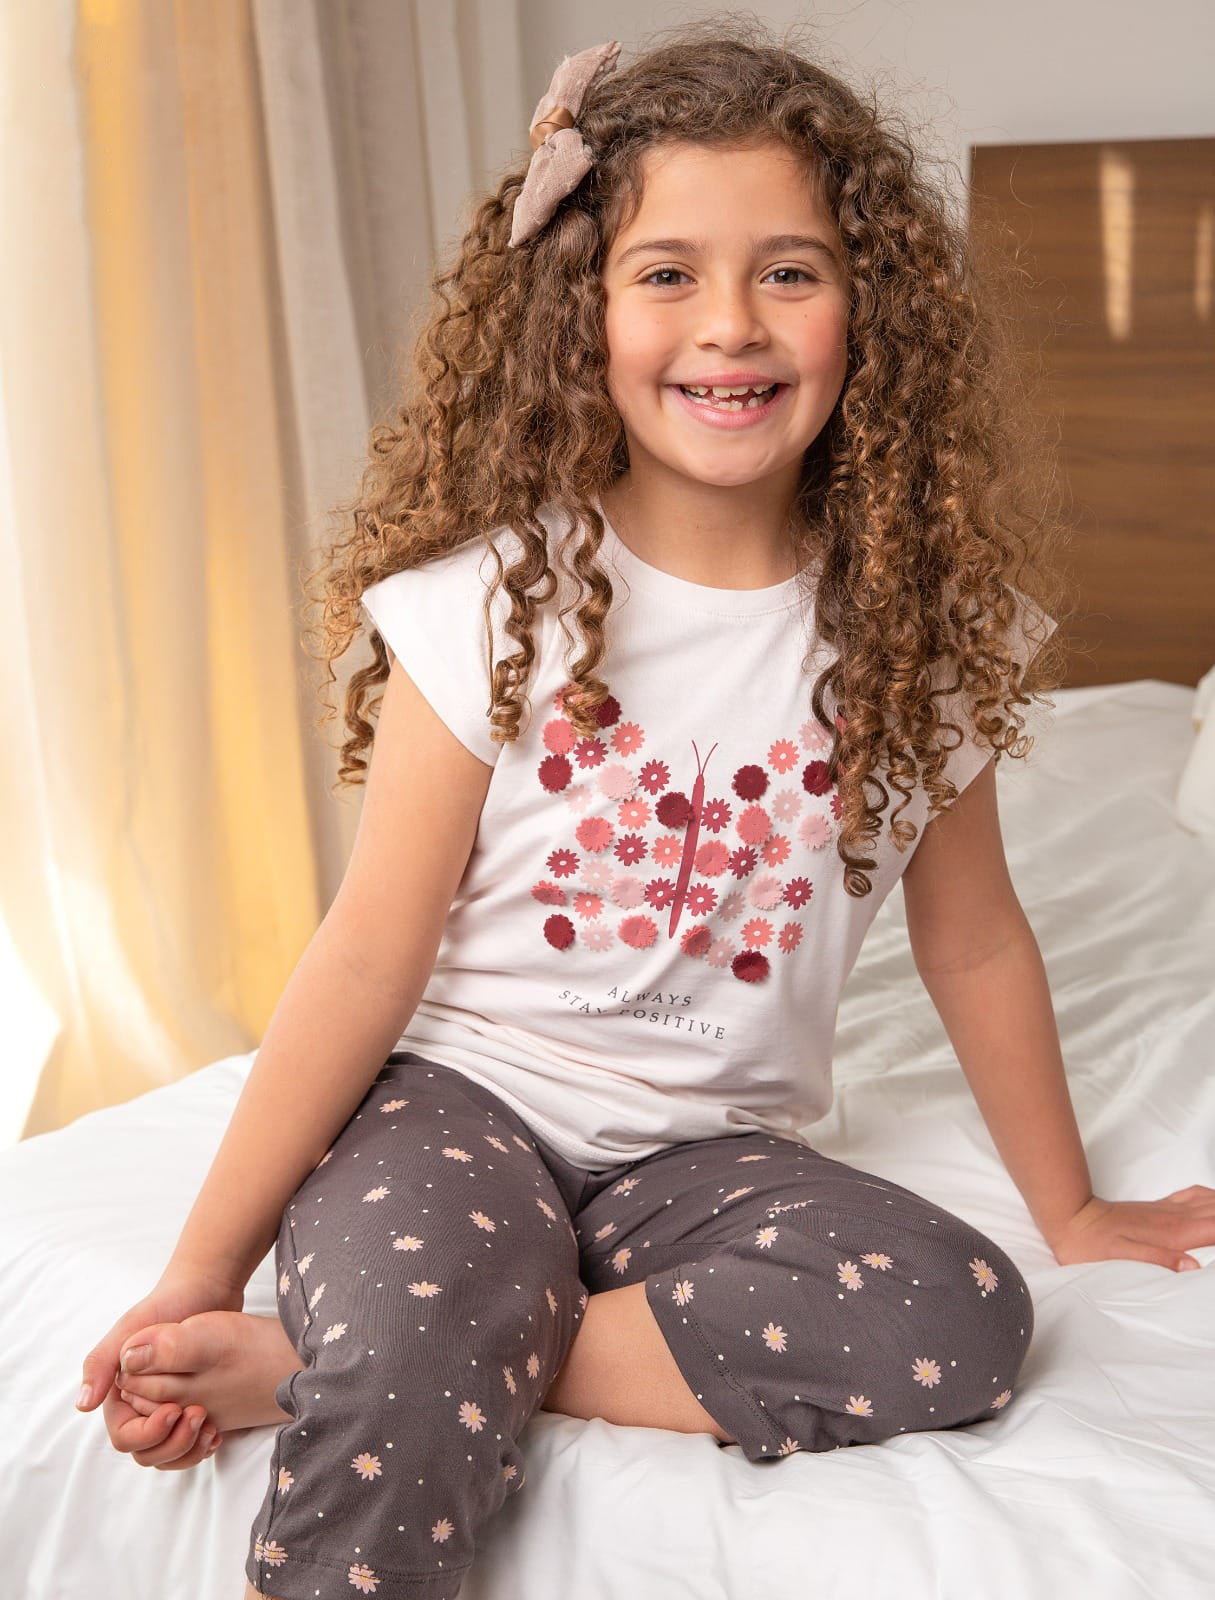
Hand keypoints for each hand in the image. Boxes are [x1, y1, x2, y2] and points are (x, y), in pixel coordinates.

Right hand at [76, 1266, 243, 1469]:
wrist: (207, 1288)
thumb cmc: (168, 1304)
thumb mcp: (132, 1327)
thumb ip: (102, 1363)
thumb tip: (83, 1405)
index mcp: (121, 1392)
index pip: (125, 1435)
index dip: (147, 1433)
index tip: (173, 1410)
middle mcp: (141, 1404)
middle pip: (147, 1451)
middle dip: (172, 1444)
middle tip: (198, 1416)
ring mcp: (167, 1406)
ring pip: (169, 1452)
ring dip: (188, 1449)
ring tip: (210, 1428)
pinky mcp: (193, 1404)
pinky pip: (191, 1441)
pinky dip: (202, 1444)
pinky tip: (218, 1431)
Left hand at [1048, 1188, 1214, 1271]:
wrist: (1071, 1219)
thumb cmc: (1094, 1245)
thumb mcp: (1123, 1258)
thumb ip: (1160, 1260)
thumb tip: (1194, 1266)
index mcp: (1173, 1233)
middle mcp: (1176, 1217)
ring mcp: (1168, 1210)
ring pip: (1210, 1201)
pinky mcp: (1159, 1208)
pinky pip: (1193, 1196)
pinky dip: (1212, 1197)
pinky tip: (1214, 1201)